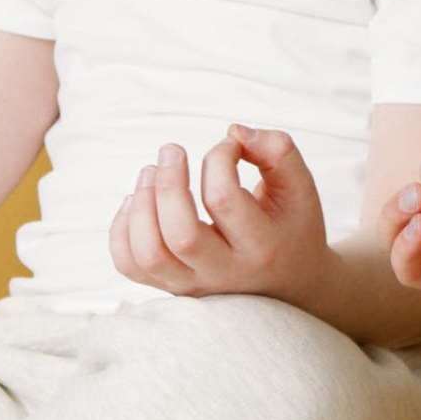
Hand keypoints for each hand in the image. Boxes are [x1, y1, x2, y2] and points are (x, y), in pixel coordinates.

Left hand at [109, 126, 326, 297]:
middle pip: (180, 234)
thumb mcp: (299, 187)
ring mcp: (195, 285)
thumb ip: (276, 151)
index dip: (218, 158)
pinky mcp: (172, 287)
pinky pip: (130, 266)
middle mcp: (226, 272)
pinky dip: (121, 230)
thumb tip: (233, 132)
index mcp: (262, 246)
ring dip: (140, 205)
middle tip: (172, 150)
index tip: (228, 145)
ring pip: (149, 254)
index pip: (224, 199)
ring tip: (150, 172)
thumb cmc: (291, 224)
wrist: (290, 282)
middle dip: (168, 183)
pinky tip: (137, 202)